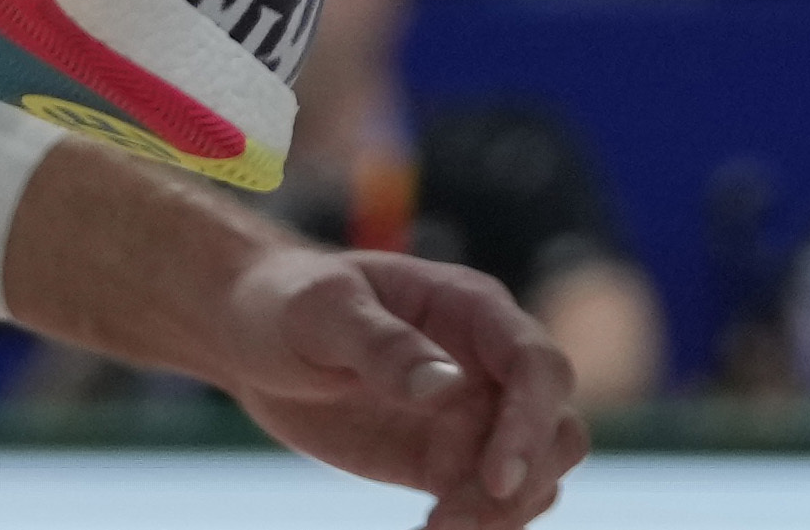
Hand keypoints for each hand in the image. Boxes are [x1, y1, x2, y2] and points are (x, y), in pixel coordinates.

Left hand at [186, 233, 585, 520]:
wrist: (251, 336)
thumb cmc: (286, 303)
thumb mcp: (323, 312)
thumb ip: (384, 345)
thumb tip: (448, 387)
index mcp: (472, 309)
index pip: (536, 366)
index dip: (531, 423)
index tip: (495, 479)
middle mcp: (487, 363)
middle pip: (558, 424)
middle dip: (526, 477)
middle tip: (452, 516)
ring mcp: (471, 415)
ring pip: (536, 471)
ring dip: (503, 512)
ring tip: (437, 528)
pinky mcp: (444, 460)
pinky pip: (491, 501)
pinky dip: (479, 524)